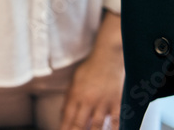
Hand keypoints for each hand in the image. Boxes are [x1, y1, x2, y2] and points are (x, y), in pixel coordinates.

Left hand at [60, 11, 122, 129]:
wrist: (108, 57)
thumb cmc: (90, 68)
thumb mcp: (74, 81)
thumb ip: (69, 98)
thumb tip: (64, 114)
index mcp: (75, 95)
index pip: (67, 117)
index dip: (64, 128)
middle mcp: (88, 100)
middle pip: (79, 124)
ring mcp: (103, 102)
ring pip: (96, 126)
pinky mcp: (117, 102)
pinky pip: (116, 121)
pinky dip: (113, 129)